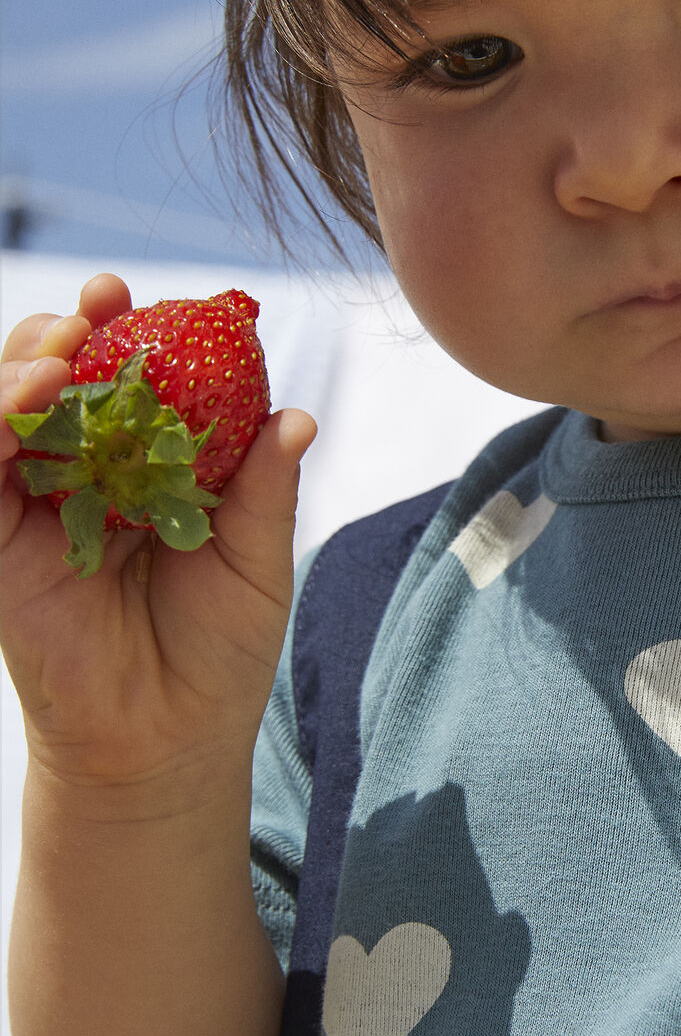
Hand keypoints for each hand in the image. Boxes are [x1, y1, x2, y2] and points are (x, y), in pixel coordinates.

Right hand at [1, 273, 316, 797]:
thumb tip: (297, 415)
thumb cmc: (219, 651)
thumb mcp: (254, 560)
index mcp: (143, 469)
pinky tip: (28, 402)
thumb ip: (262, 488)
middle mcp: (82, 477)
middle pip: (51, 378)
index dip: (126, 332)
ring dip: (21, 365)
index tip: (142, 296)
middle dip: (63, 329)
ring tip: (61, 351)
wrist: (173, 739)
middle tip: (98, 306)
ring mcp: (33, 510)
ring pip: (3, 412)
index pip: (123, 381)